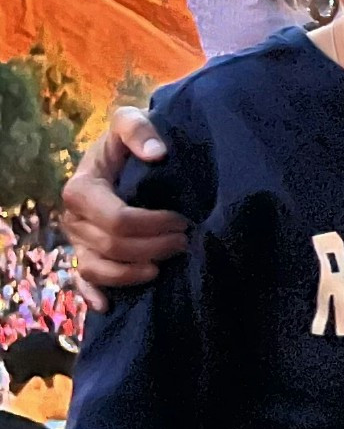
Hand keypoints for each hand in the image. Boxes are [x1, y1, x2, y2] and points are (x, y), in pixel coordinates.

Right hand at [60, 110, 186, 306]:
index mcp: (81, 189)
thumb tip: (157, 153)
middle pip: (112, 247)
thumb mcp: (129, 122)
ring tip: (163, 267)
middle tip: (186, 241)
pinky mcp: (84, 256)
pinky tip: (110, 306)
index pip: (116, 219)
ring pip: (98, 269)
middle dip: (152, 247)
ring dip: (133, 273)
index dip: (152, 225)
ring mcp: (77, 241)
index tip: (182, 220)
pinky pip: (83, 283)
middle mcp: (73, 219)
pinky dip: (94, 296)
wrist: (121, 156)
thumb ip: (138, 129)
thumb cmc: (127, 142)